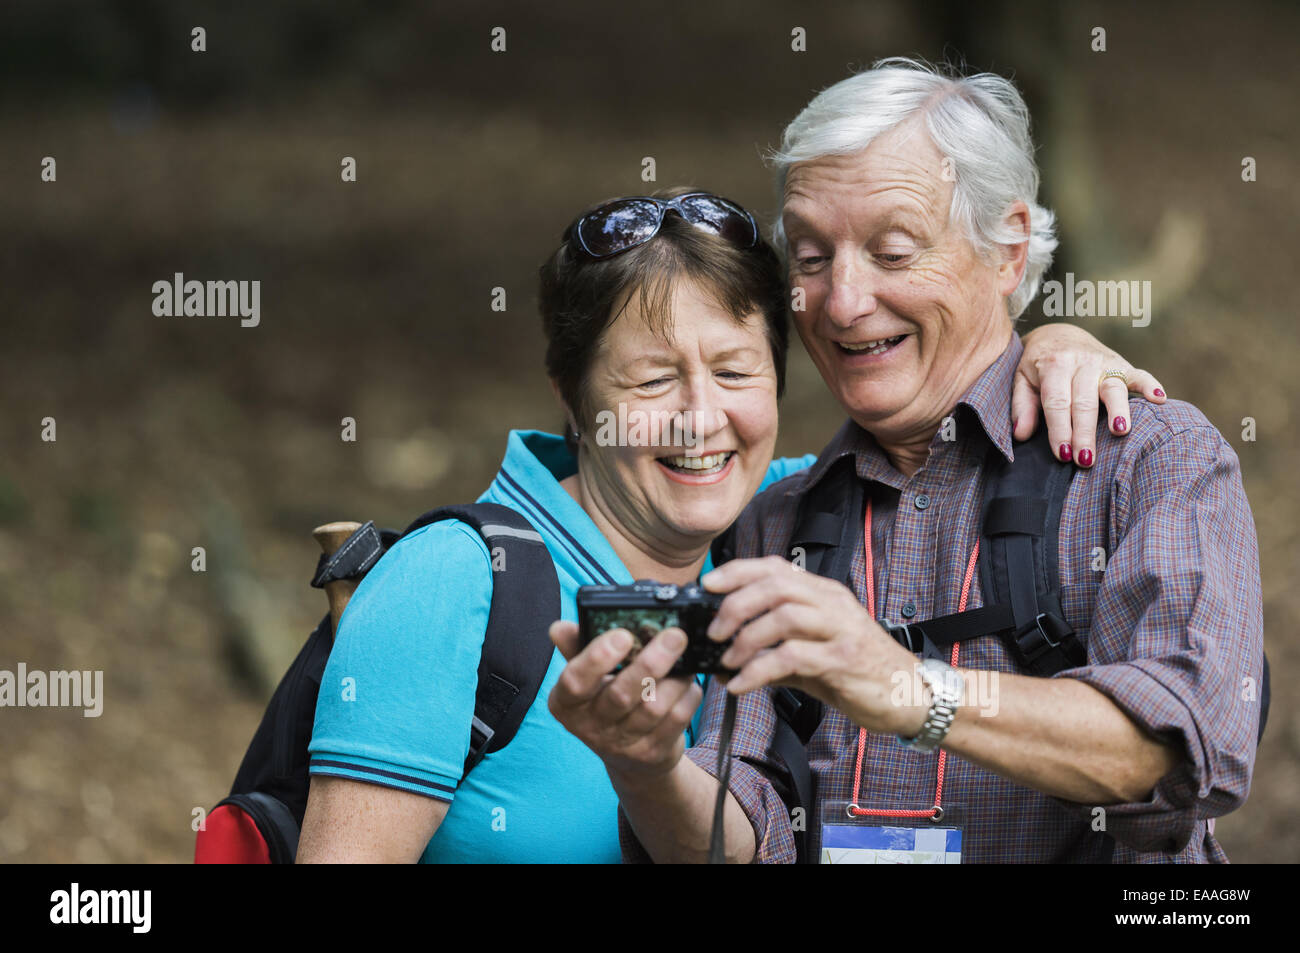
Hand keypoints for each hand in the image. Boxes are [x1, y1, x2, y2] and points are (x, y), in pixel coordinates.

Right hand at [548, 621, 702, 782]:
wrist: (630, 757)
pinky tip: (687, 681)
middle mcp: (591, 728)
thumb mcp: (586, 676)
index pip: (575, 682)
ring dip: (675, 678)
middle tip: (674, 636)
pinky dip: (687, 694)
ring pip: (654, 708)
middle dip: (650, 663)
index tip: (622, 635)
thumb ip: (576, 647)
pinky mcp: (653, 753)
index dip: (597, 658)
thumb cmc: (604, 702)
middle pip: (621, 695)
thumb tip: (560, 627)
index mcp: (566, 703)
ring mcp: (623, 745)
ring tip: (684, 655)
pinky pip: (677, 719)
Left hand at [702, 557, 924, 735]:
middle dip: (735, 605)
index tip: (707, 584)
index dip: (737, 571)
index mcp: (824, 594)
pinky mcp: (844, 660)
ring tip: (727, 660)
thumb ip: (777, 649)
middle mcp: (833, 603)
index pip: (776, 567)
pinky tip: (741, 685)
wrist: (913, 695)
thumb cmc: (862, 672)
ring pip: (783, 616)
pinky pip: (792, 657)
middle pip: (775, 586)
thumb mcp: (816, 653)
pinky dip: (758, 671)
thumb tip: (728, 656)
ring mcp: (841, 629)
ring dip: (746, 639)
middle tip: (714, 632)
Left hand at [1015, 323, 1167, 466]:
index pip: (1057, 402)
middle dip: (1085, 432)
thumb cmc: (1037, 365)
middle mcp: (1080, 362)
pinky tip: (1160, 398)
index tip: (1063, 455)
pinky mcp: (1121, 364)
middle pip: (1084, 402)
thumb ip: (1022, 406)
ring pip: (1113, 388)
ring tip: (1120, 432)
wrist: (1057, 334)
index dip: (1060, 430)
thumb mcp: (1021, 380)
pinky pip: (1139, 373)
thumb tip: (1021, 435)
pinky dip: (1150, 384)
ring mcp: (1103, 362)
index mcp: (1053, 365)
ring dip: (1118, 410)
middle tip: (1086, 461)